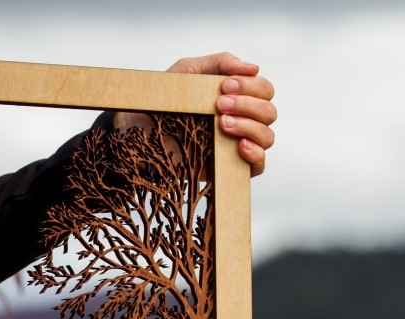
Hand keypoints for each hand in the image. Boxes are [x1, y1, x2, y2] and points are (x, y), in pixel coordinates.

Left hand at [117, 52, 276, 176]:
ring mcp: (237, 146)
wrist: (135, 134)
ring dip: (249, 126)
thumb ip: (218, 63)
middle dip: (249, 105)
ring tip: (222, 124)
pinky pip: (259, 165)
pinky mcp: (229, 169)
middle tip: (220, 105)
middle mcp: (242, 121)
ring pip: (267, 136)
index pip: (264, 89)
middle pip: (269, 111)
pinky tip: (239, 145)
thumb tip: (253, 67)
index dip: (252, 86)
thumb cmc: (161, 102)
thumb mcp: (187, 72)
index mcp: (236, 98)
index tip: (226, 86)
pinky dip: (255, 153)